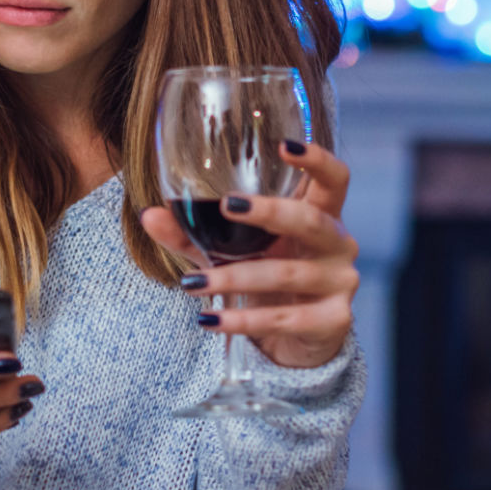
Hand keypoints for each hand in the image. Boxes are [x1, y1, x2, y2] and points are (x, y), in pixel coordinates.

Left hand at [140, 139, 358, 368]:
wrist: (294, 343)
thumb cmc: (267, 284)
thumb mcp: (232, 254)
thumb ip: (194, 234)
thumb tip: (149, 214)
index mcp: (322, 216)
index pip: (334, 179)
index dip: (317, 160)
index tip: (282, 146)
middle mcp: (339, 244)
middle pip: (311, 220)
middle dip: (269, 211)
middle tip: (226, 205)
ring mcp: (341, 283)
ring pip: (287, 274)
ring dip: (235, 277)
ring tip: (192, 284)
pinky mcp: (334, 321)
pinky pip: (284, 318)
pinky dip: (242, 319)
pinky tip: (210, 319)